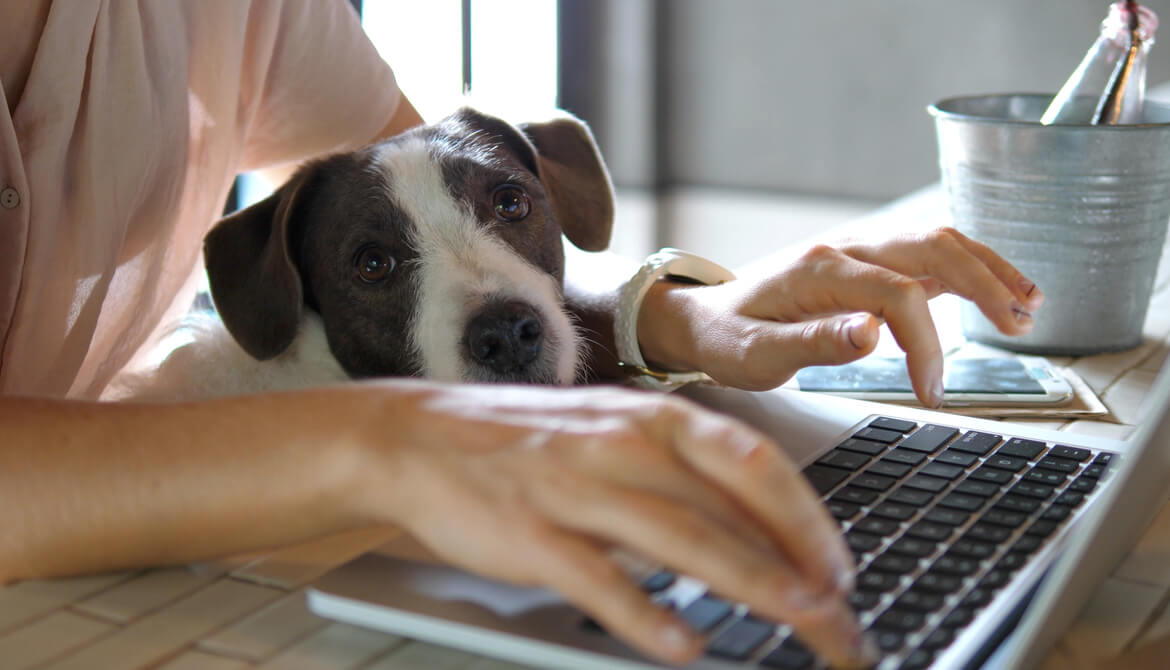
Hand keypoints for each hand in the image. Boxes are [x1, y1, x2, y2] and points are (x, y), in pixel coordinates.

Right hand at [357, 382, 877, 667]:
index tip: (841, 569)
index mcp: (652, 418)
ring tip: (797, 619)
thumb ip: (682, 478)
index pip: (753, 463)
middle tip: (840, 618)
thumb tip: (760, 532)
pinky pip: (597, 576)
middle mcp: (624, 445)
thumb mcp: (615, 437)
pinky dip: (644, 613)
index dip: (808, 518)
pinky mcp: (530, 531)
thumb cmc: (530, 441)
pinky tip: (683, 645)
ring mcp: (576, 486)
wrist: (420, 436)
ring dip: (748, 581)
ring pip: (680, 536)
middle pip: (731, 506)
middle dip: (798, 564)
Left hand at [639, 227, 1043, 406]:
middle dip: (983, 284)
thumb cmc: (726, 338)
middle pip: (932, 247)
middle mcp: (845, 251)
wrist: (702, 317)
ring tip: (1028, 305)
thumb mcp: (755, 355)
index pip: (898, 294)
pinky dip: (967, 270)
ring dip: (986, 268)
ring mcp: (858, 253)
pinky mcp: (865, 267)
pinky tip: (998, 293)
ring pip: (936, 243)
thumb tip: (871, 334)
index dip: (926, 343)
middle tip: (1019, 327)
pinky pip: (925, 256)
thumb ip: (812, 344)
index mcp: (820, 271)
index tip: (931, 390)